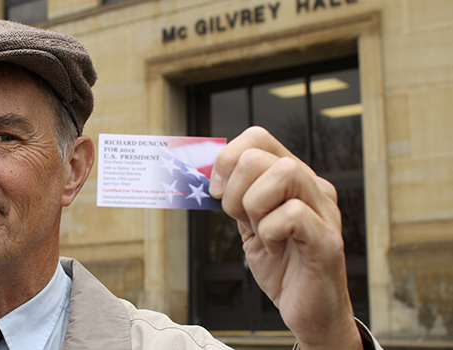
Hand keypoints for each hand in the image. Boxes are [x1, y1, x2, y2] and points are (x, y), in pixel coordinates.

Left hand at [208, 126, 361, 349]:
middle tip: (239, 218)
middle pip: (261, 155)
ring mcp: (324, 211)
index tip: (216, 191)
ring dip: (254, 205)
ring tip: (259, 231)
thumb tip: (207, 174)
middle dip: (234, 188)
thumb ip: (238, 198)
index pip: (258, 137)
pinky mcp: (327, 241)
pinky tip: (274, 249)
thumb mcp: (251, 224)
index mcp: (293, 178)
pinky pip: (293, 215)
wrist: (310, 311)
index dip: (227, 158)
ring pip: (284, 173)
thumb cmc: (283, 266)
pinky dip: (270, 231)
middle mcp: (312, 187)